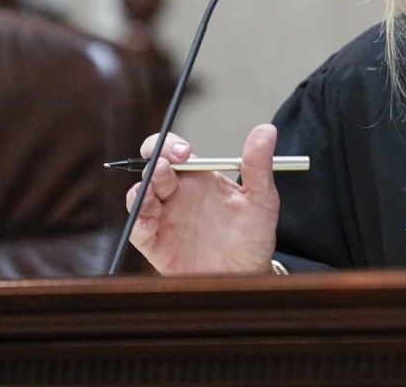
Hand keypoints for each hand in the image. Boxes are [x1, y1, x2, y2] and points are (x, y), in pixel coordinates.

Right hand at [125, 124, 280, 274]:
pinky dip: (138, 224)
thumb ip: (259, 165)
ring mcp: (165, 218)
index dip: (172, 146)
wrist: (247, 274)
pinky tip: (148, 222)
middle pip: (153, 168)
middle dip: (153, 162)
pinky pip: (139, 231)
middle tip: (164, 167)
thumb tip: (267, 130)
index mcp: (200, 178)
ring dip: (141, 190)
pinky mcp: (157, 245)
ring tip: (149, 190)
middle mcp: (178, 195)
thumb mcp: (261, 199)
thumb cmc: (253, 236)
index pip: (176, 152)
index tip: (183, 152)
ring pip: (139, 196)